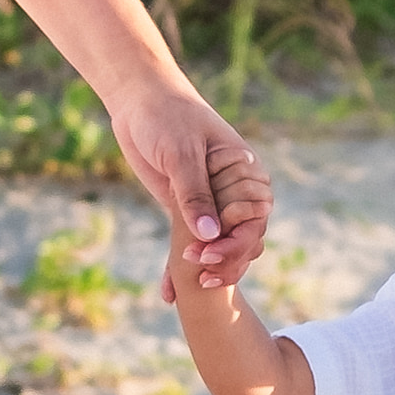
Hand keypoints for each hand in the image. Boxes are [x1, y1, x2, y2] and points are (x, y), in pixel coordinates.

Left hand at [111, 82, 270, 295]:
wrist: (138, 101)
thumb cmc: (166, 117)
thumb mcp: (181, 154)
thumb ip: (195, 194)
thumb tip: (210, 235)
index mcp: (245, 172)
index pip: (255, 218)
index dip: (237, 242)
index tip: (208, 253)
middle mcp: (233, 190)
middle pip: (244, 238)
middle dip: (225, 261)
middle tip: (198, 276)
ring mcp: (211, 200)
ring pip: (221, 245)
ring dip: (208, 269)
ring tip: (187, 288)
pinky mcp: (186, 208)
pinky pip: (192, 242)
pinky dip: (180, 267)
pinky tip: (168, 292)